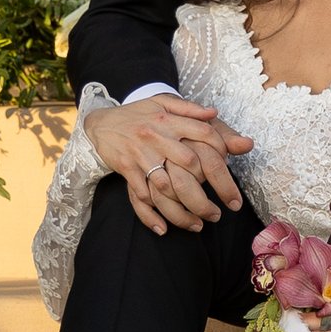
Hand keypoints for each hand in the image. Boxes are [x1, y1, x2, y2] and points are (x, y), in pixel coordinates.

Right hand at [87, 95, 251, 236]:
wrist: (101, 123)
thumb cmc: (138, 115)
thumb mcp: (163, 103)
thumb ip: (189, 109)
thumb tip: (215, 113)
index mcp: (170, 120)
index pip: (206, 134)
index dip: (223, 151)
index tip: (229, 168)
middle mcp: (157, 137)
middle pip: (190, 165)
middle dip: (210, 188)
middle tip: (224, 209)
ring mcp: (141, 155)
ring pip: (166, 186)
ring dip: (184, 209)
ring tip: (200, 224)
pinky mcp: (127, 169)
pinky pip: (141, 195)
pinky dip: (152, 214)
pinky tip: (165, 228)